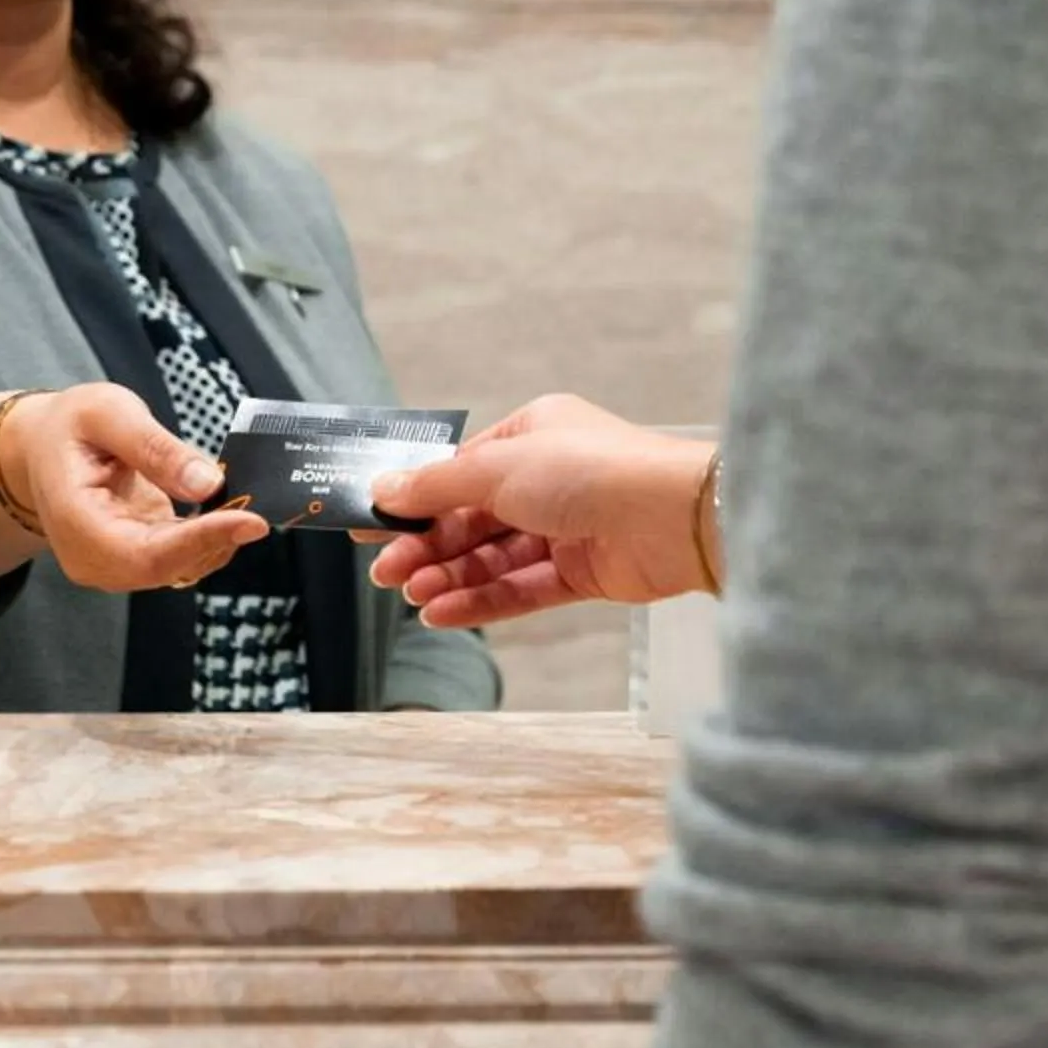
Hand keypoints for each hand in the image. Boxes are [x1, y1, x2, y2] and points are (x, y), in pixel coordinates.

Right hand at [1, 385, 266, 592]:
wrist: (43, 449)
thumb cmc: (72, 425)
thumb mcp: (108, 413)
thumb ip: (154, 447)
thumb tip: (207, 483)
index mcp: (74, 521)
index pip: (144, 552)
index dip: (201, 541)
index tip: (251, 521)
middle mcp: (90, 557)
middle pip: (165, 568)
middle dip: (217, 540)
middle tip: (260, 506)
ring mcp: (111, 565)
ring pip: (177, 569)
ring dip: (217, 541)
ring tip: (245, 501)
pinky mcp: (133, 561)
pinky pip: (178, 559)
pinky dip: (208, 538)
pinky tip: (229, 509)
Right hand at [370, 396, 716, 624]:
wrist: (673, 517)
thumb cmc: (593, 471)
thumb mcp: (498, 468)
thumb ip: (438, 485)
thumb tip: (384, 489)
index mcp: (532, 435)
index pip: (461, 471)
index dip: (416, 501)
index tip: (373, 525)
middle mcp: (548, 479)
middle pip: (472, 518)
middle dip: (427, 546)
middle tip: (386, 572)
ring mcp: (566, 528)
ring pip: (493, 557)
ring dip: (449, 576)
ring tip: (412, 595)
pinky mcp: (583, 572)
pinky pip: (521, 588)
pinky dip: (481, 600)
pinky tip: (442, 613)